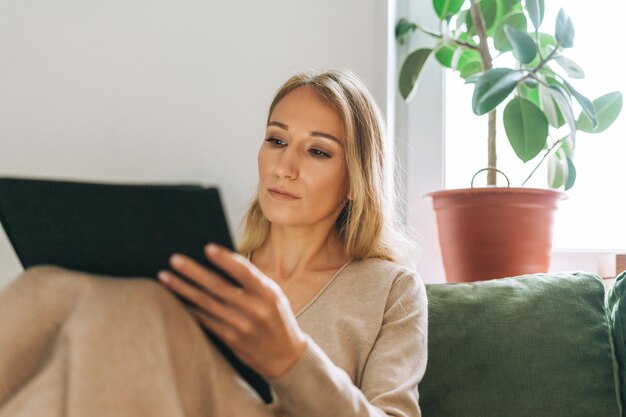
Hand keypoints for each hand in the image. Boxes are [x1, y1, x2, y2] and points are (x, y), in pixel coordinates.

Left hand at [157, 243, 306, 378]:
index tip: (207, 247)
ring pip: (205, 303)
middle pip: (218, 287)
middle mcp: (255, 309)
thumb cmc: (277, 318)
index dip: (226, 259)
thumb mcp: (274, 296)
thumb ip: (252, 282)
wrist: (286, 357)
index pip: (245, 272)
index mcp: (268, 293)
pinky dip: (189, 308)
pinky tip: (175, 299)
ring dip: (182, 289)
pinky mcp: (231, 340)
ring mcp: (241, 326)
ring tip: (165, 277)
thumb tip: (218, 261)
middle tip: (173, 259)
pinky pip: (205, 321)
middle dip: (193, 272)